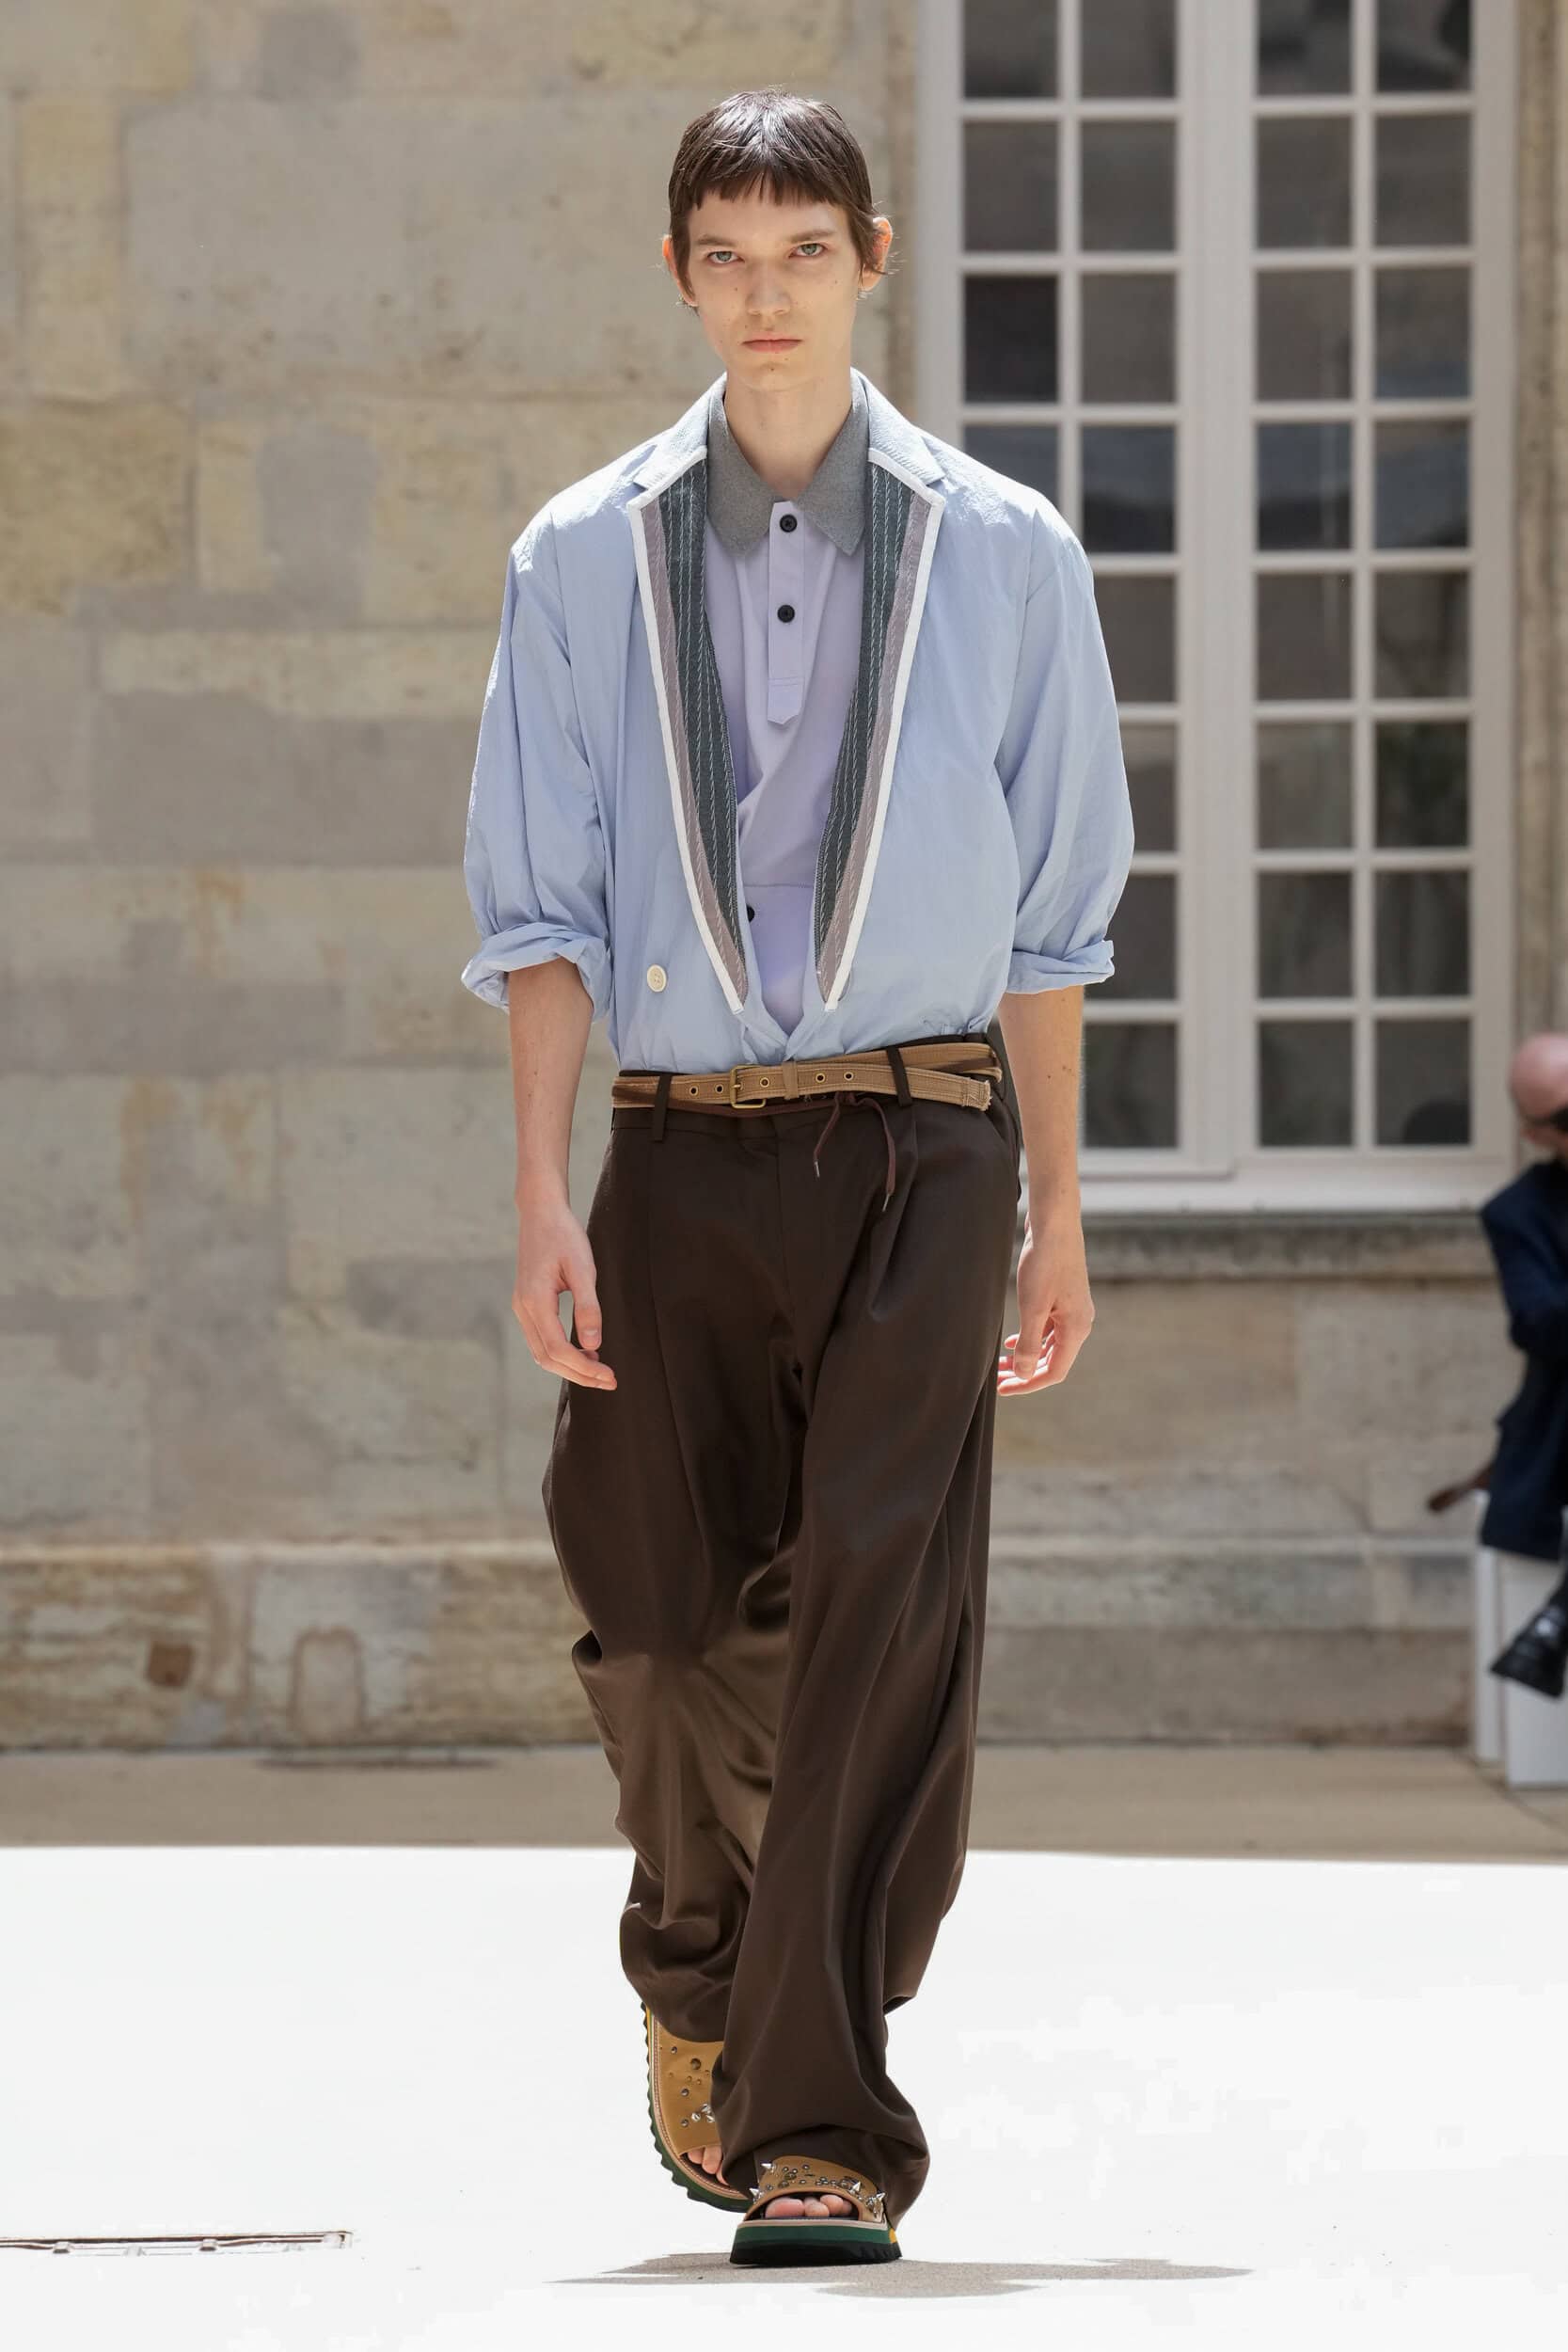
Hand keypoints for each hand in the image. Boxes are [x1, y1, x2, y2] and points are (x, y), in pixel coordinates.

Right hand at [513, 1191, 617, 1389]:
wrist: (541, 1212)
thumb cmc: (563, 1235)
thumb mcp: (582, 1268)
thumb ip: (588, 1306)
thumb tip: (594, 1345)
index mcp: (534, 1301)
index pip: (558, 1350)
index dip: (584, 1368)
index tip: (609, 1375)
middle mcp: (523, 1308)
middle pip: (547, 1359)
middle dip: (578, 1375)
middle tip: (609, 1381)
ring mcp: (522, 1307)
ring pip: (542, 1353)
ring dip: (570, 1367)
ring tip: (599, 1372)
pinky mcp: (527, 1304)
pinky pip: (541, 1340)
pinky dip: (561, 1353)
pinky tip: (585, 1352)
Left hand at [997, 1206, 1092, 1395]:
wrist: (1055, 1225)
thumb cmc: (1045, 1263)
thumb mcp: (1033, 1307)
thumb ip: (1030, 1344)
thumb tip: (1025, 1374)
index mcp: (1076, 1329)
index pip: (1054, 1372)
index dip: (1028, 1384)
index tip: (1004, 1389)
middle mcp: (1079, 1323)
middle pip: (1053, 1360)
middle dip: (1026, 1372)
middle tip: (998, 1379)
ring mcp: (1073, 1310)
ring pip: (1050, 1345)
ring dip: (1028, 1356)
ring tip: (1003, 1362)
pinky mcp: (1063, 1298)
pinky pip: (1050, 1329)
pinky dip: (1032, 1338)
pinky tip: (1014, 1340)